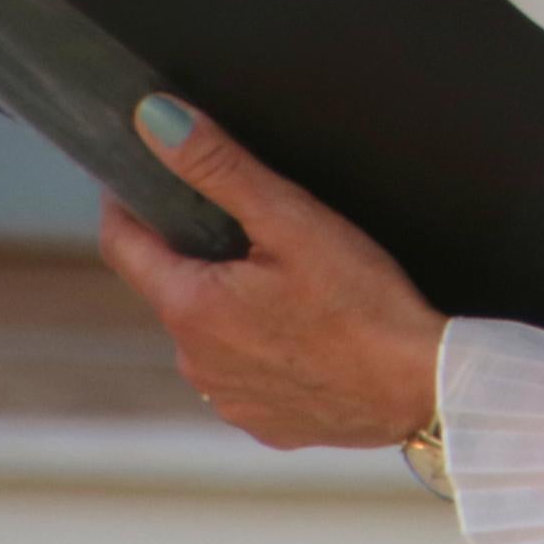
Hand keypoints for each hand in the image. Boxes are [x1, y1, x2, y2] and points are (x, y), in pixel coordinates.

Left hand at [95, 94, 444, 448]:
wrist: (421, 387)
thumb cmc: (364, 302)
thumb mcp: (292, 218)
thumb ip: (218, 166)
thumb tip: (157, 122)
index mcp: (191, 308)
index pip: (121, 244)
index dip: (126, 202)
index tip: (137, 176)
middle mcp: (194, 362)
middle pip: (172, 287)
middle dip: (197, 254)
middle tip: (250, 228)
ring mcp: (227, 398)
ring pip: (209, 332)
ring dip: (229, 304)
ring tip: (288, 284)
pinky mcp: (262, 422)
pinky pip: (242, 372)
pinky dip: (260, 348)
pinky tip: (306, 333)